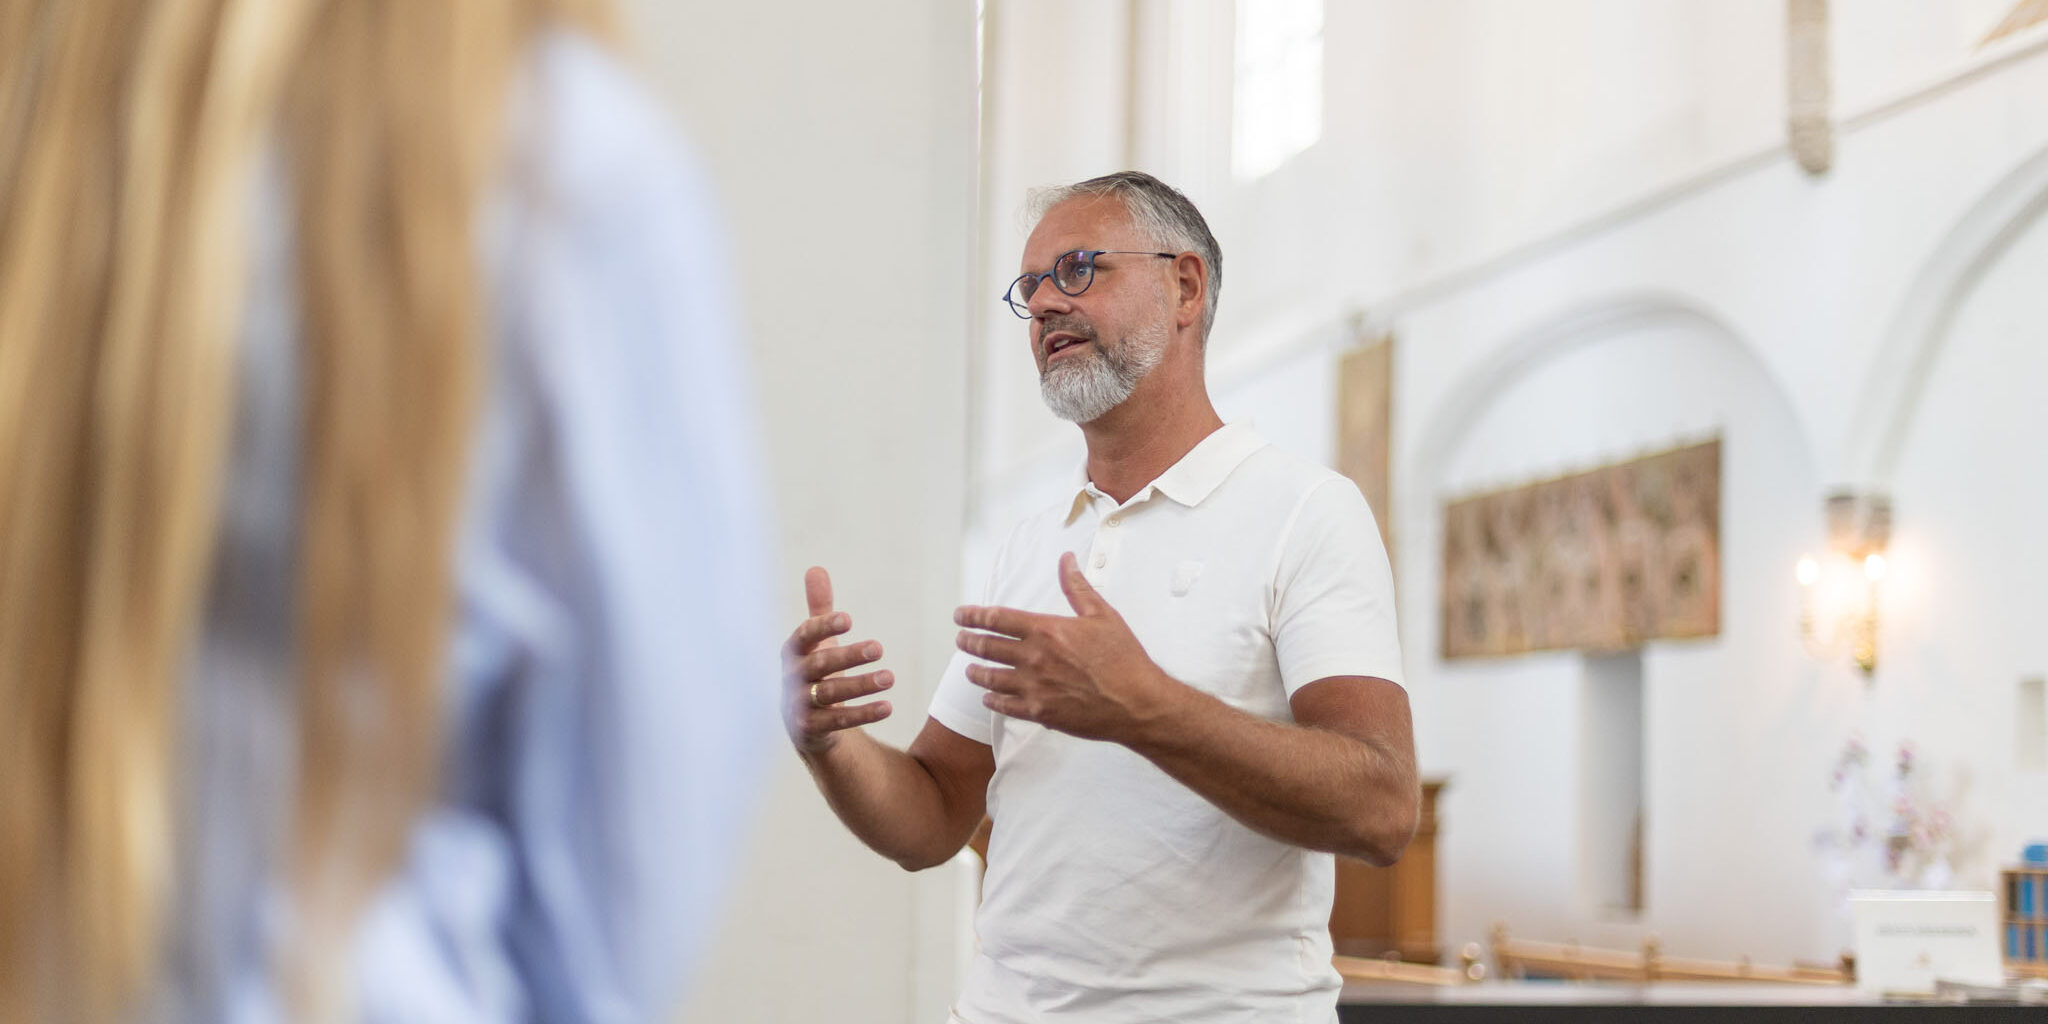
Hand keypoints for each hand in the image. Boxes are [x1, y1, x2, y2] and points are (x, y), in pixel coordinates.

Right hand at [781, 567, 893, 754]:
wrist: (802, 722)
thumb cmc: (813, 671)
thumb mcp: (815, 641)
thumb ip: (819, 609)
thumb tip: (816, 568)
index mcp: (793, 651)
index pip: (805, 635)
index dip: (823, 626)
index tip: (848, 619)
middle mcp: (792, 677)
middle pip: (820, 665)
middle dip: (848, 656)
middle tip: (879, 648)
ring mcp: (798, 704)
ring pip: (831, 694)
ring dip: (861, 685)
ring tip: (890, 677)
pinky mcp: (810, 729)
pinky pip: (838, 721)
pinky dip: (864, 714)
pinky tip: (888, 706)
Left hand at [952, 552, 1179, 742]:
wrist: (1137, 702)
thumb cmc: (1124, 658)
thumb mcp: (1102, 615)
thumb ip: (1077, 587)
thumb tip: (1066, 560)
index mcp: (1047, 630)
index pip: (997, 619)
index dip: (974, 616)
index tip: (961, 615)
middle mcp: (1034, 658)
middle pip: (988, 647)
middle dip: (969, 642)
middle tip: (961, 639)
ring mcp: (1034, 687)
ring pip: (991, 678)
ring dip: (976, 672)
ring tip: (970, 669)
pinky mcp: (1040, 713)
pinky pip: (1006, 706)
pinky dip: (993, 701)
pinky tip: (988, 698)